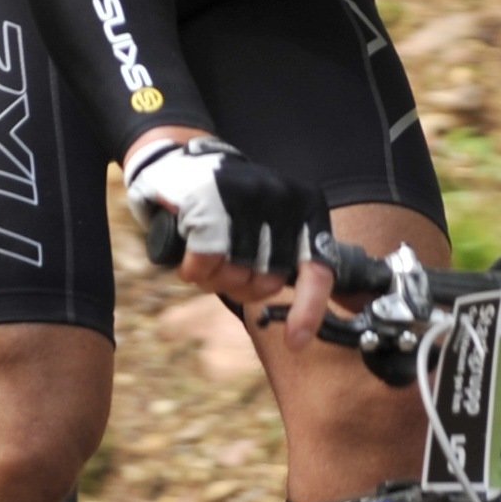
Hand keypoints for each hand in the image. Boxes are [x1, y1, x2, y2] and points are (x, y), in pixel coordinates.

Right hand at [123, 132, 332, 334]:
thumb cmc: (229, 205)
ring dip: (213, 278)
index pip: (319, 269)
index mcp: (308, 206)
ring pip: (234, 273)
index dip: (308, 310)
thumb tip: (321, 313)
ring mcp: (247, 194)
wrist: (179, 160)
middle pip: (267, 280)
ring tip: (205, 256)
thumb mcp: (271, 225)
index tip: (296, 341)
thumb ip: (291, 261)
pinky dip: (193, 268)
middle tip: (225, 268)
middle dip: (241, 287)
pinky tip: (188, 252)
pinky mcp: (210, 198)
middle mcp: (283, 197)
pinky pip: (204, 261)